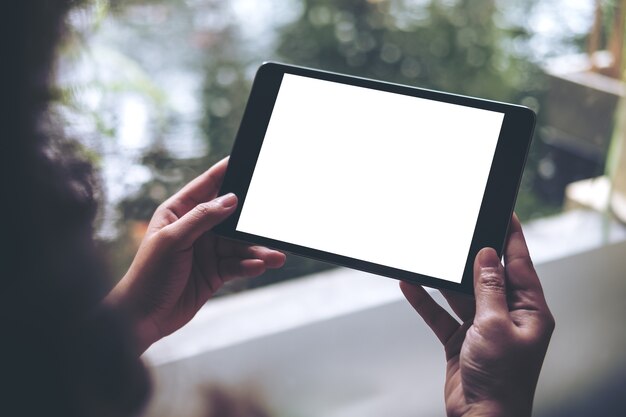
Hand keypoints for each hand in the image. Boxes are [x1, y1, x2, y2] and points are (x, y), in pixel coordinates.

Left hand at [107, 158, 285, 353]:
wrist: (143, 318)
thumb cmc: (147, 275)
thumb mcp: (172, 241)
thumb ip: (202, 218)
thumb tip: (230, 199)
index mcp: (178, 212)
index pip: (206, 186)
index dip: (226, 172)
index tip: (247, 160)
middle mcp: (195, 228)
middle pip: (230, 217)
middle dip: (251, 220)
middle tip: (271, 220)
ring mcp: (207, 250)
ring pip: (239, 244)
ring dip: (257, 249)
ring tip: (274, 256)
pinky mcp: (215, 272)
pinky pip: (238, 264)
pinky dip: (250, 265)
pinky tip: (259, 266)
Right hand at [400, 214, 553, 416]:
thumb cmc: (500, 380)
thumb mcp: (495, 325)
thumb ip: (489, 288)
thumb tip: (487, 256)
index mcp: (529, 311)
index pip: (520, 265)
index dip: (512, 237)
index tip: (505, 213)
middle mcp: (508, 316)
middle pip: (487, 277)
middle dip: (471, 257)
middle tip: (458, 232)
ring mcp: (483, 328)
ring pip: (461, 294)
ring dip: (443, 280)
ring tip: (428, 257)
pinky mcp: (460, 339)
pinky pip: (441, 313)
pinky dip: (426, 300)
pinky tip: (410, 285)